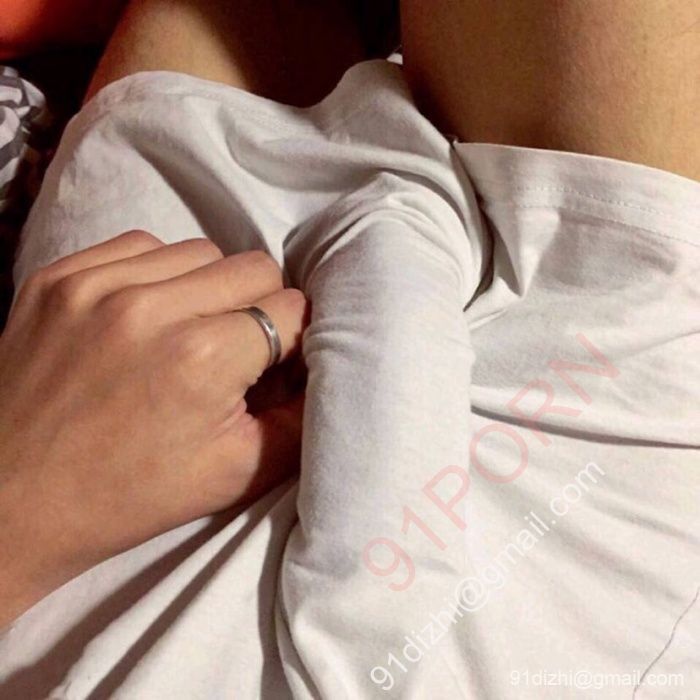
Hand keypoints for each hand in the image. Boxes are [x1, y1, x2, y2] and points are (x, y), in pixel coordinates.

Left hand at [0, 231, 306, 625]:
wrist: (12, 501)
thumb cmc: (128, 496)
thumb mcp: (238, 474)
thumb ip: (301, 419)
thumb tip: (323, 372)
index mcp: (205, 358)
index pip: (292, 310)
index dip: (294, 340)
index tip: (275, 364)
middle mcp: (153, 307)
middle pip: (254, 268)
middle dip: (261, 307)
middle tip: (239, 347)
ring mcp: (98, 284)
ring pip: (201, 250)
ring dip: (210, 288)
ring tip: (190, 331)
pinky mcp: (59, 276)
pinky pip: (141, 245)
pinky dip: (159, 275)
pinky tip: (147, 317)